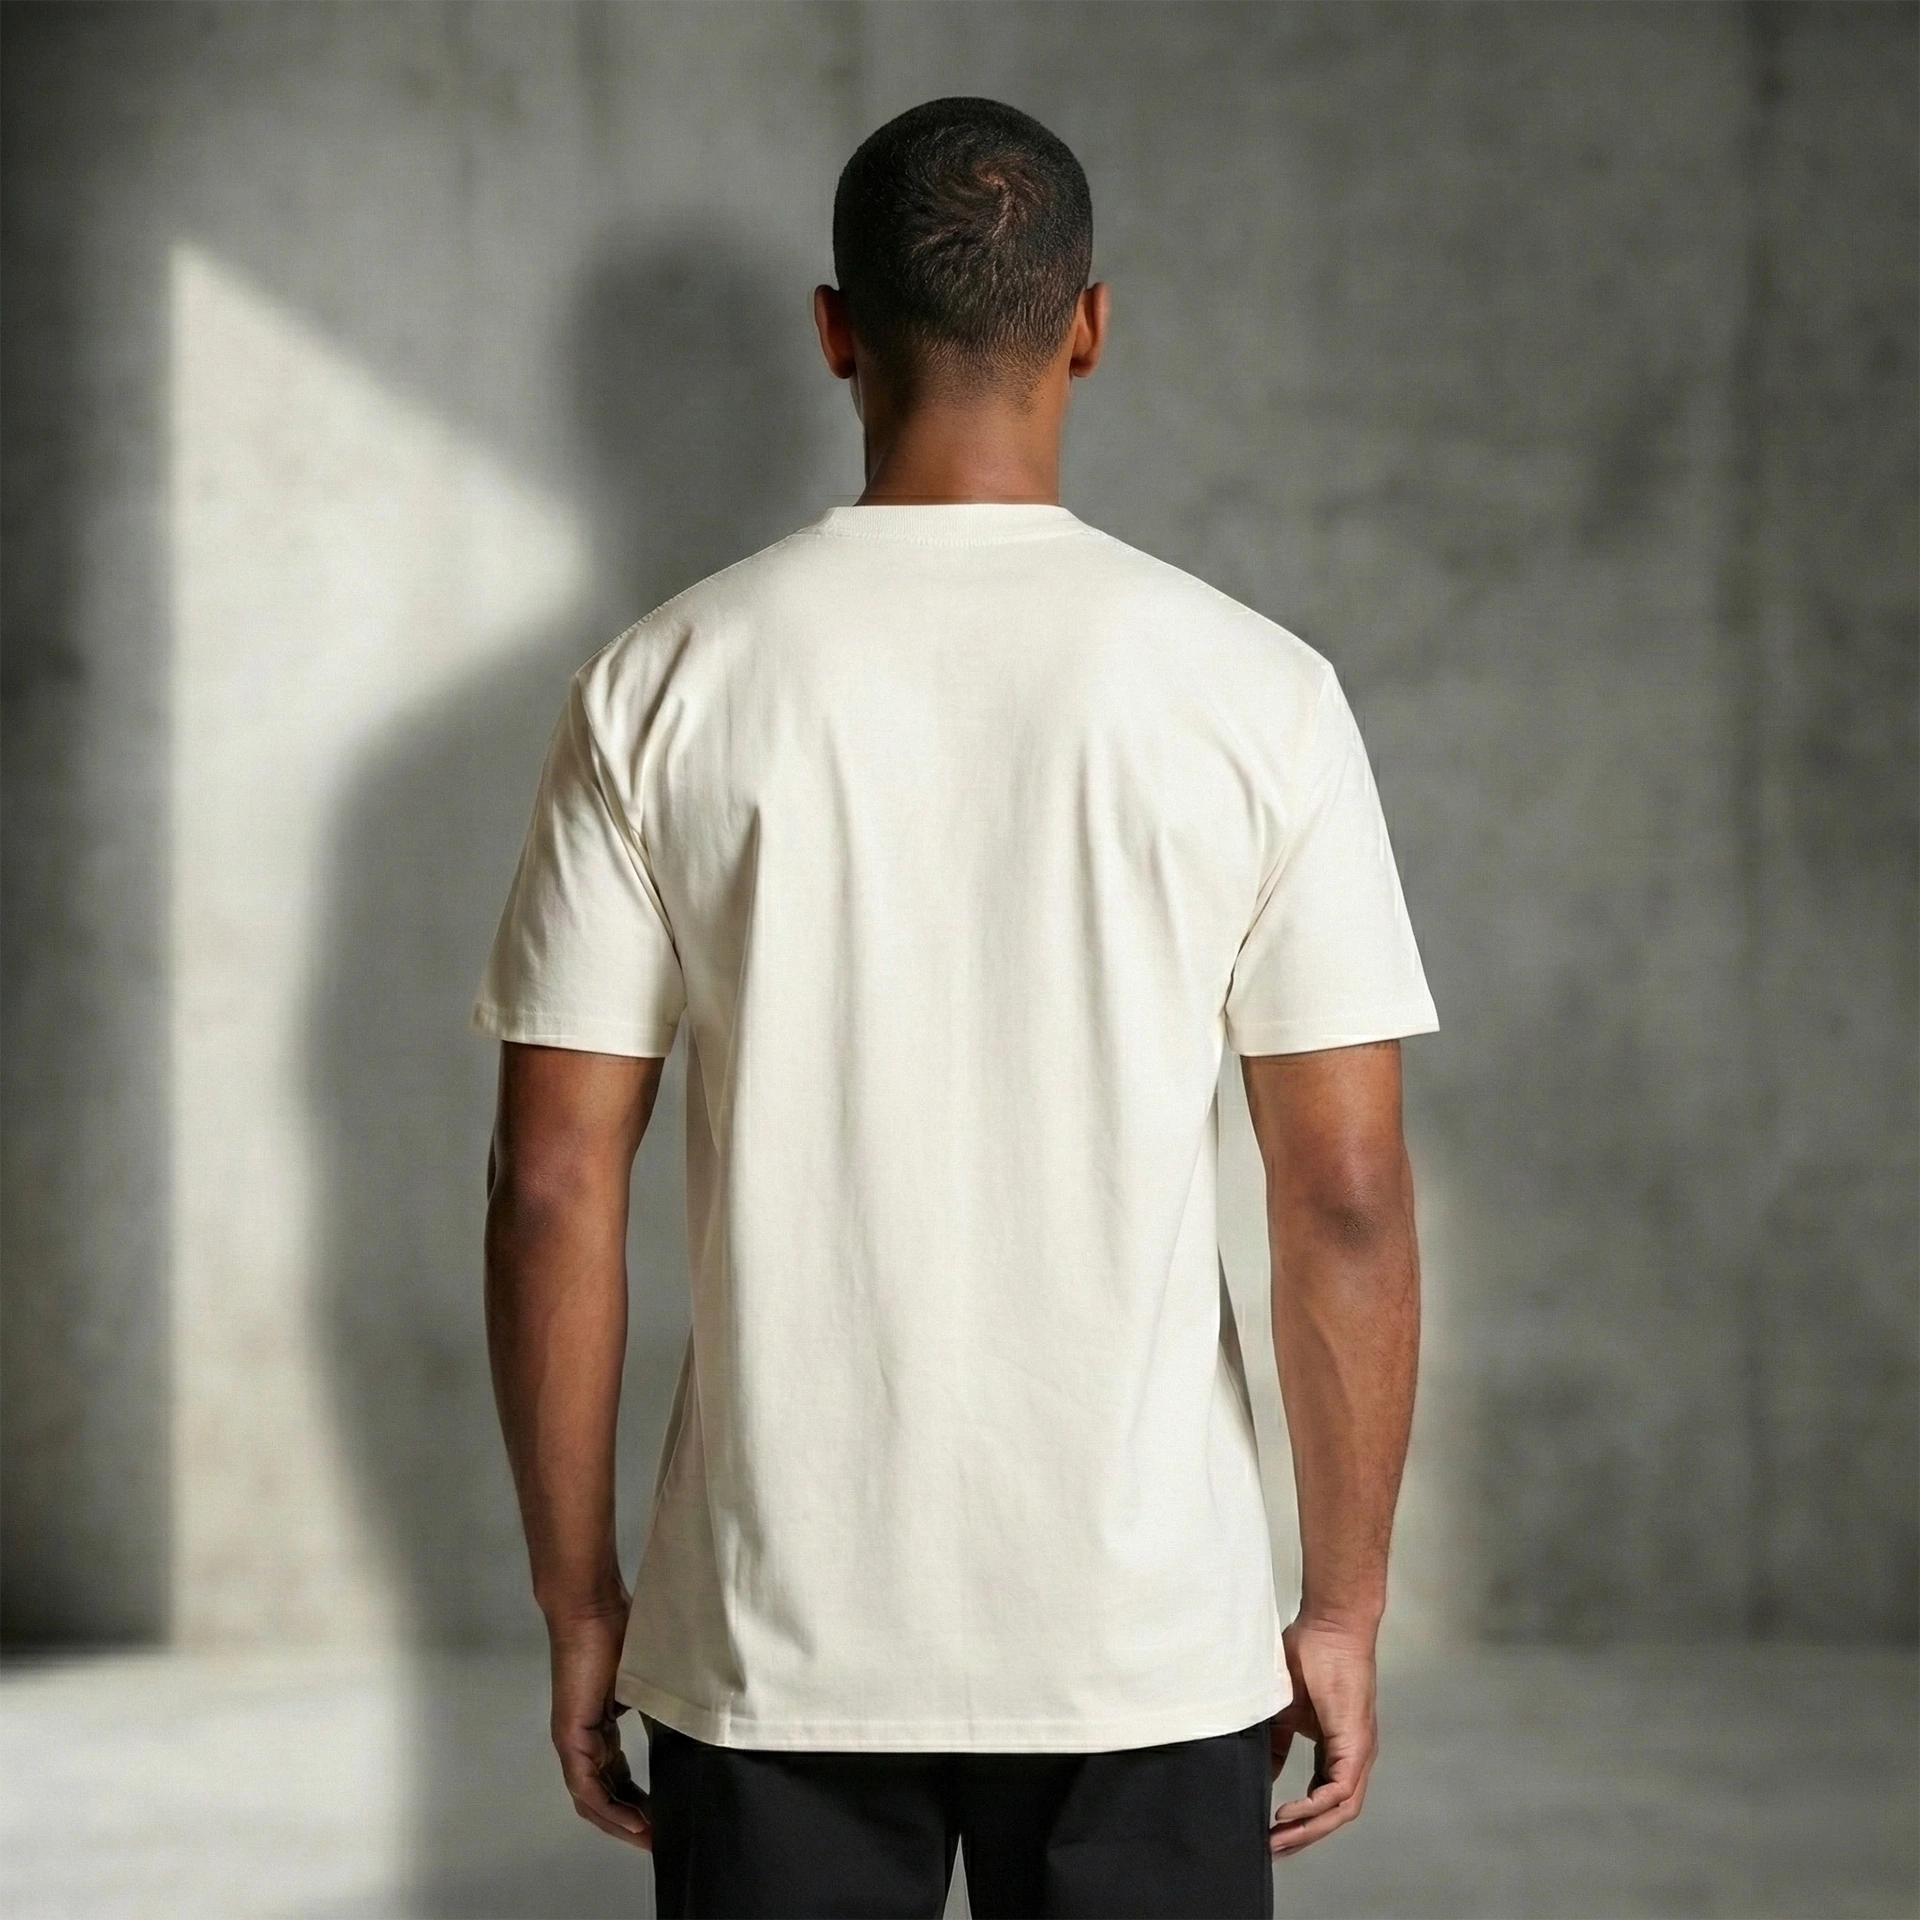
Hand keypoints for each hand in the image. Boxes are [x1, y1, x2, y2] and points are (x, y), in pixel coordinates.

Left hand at [547, 1592, 652, 1850]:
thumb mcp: (651, 1678)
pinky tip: (632, 1822)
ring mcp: (574, 1740)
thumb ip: (663, 1703)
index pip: (617, 1778)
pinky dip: (608, 1809)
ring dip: (620, 1824)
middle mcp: (584, 1740)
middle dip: (631, 1823)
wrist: (592, 1607)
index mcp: (601, 1727)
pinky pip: (586, 1787)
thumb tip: (696, 1721)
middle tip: (660, 1840)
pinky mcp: (570, 1736)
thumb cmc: (621, 1629)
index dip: (638, 1802)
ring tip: (649, 1839)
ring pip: (592, 1800)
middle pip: (604, 1797)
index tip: (665, 1818)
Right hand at [1267, 1613, 1378, 1857]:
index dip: (1301, 1820)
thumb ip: (1277, 1742)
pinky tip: (1287, 1812)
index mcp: (1339, 1748)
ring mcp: (1359, 1752)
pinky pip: (1339, 1791)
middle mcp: (1354, 1756)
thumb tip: (1265, 1773)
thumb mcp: (1284, 1708)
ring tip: (1277, 1840)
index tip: (1270, 1832)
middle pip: (1334, 1813)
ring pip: (1341, 1809)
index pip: (1323, 1798)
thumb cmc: (1309, 1654)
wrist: (1330, 1625)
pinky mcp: (1357, 1743)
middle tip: (1272, 1850)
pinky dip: (1314, 1807)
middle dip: (1303, 1836)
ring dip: (1309, 1829)